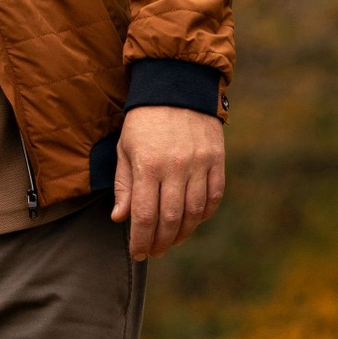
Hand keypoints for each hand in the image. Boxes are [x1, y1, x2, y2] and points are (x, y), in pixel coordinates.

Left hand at [111, 106, 226, 261]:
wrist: (177, 86)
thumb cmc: (144, 120)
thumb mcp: (125, 148)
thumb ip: (124, 185)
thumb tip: (120, 218)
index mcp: (148, 166)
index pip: (144, 216)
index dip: (141, 240)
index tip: (138, 252)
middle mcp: (175, 168)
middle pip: (171, 219)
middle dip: (161, 242)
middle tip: (154, 252)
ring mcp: (199, 164)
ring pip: (194, 213)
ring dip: (183, 233)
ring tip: (171, 240)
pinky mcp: (216, 160)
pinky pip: (214, 197)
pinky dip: (204, 214)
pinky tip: (192, 220)